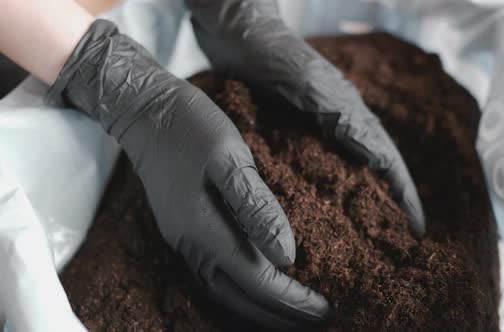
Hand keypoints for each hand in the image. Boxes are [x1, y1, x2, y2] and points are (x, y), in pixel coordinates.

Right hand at [48, 19, 330, 329]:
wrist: (145, 111)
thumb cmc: (191, 126)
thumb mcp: (230, 156)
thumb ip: (256, 206)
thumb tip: (288, 254)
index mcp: (204, 229)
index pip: (257, 280)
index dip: (292, 299)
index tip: (325, 307)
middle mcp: (190, 245)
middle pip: (240, 297)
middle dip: (281, 314)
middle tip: (321, 319)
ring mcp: (182, 241)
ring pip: (224, 293)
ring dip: (260, 309)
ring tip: (294, 314)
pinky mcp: (182, 231)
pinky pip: (213, 277)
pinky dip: (240, 292)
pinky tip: (256, 289)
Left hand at [188, 0, 425, 235]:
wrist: (236, 32)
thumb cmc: (273, 53)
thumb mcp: (309, 84)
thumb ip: (341, 115)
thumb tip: (378, 157)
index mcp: (349, 114)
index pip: (387, 161)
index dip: (405, 195)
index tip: (418, 230)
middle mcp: (337, 126)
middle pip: (371, 172)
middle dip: (386, 206)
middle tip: (392, 244)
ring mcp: (314, 130)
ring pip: (343, 174)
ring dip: (354, 204)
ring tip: (357, 239)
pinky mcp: (289, 133)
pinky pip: (312, 169)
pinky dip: (319, 193)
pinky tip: (311, 214)